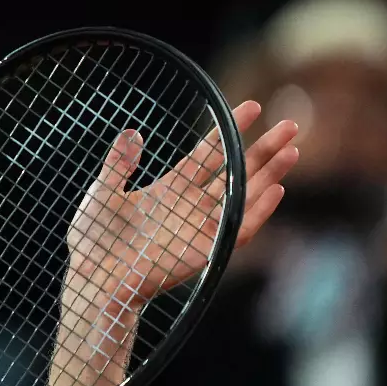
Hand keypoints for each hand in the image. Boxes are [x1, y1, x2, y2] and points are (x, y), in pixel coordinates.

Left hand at [64, 100, 298, 312]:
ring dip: (270, 175)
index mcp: (171, 188)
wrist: (94, 278)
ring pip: (245, 195)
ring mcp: (201, 228)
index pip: (210, 153)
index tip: (253, 107)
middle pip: (236, 171)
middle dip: (264, 149)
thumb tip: (133, 133)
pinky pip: (239, 229)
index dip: (230, 130)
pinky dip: (258, 211)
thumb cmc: (93, 239)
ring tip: (293, 151)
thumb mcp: (103, 193)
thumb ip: (118, 163)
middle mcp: (192, 205)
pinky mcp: (206, 251)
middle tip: (291, 125)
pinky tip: (276, 189)